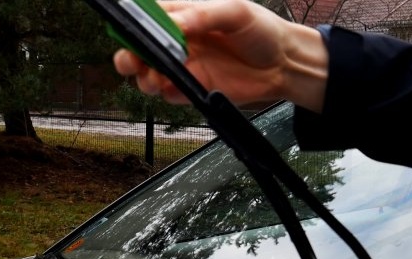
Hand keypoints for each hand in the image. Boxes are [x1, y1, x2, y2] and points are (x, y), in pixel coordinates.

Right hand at [113, 0, 328, 112]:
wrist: (283, 65)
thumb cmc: (262, 31)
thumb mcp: (235, 13)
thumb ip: (201, 16)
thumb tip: (172, 22)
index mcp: (184, 14)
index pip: (148, 15)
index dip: (134, 23)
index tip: (130, 31)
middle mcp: (177, 40)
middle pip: (139, 47)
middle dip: (129, 54)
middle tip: (132, 61)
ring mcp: (182, 65)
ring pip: (147, 72)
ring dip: (143, 76)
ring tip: (153, 77)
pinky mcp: (190, 88)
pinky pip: (166, 93)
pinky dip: (162, 92)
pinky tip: (170, 87)